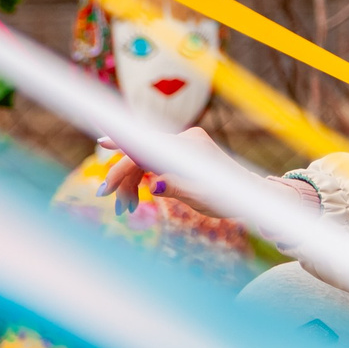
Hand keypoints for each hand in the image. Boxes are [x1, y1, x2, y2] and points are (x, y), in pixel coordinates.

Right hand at [96, 124, 221, 211]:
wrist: (248, 193)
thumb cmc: (228, 197)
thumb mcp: (202, 198)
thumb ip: (177, 189)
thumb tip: (153, 186)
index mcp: (189, 147)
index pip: (148, 147)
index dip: (123, 149)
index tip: (100, 144)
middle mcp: (185, 139)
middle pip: (143, 152)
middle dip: (123, 176)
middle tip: (108, 198)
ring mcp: (184, 145)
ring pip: (146, 159)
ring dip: (132, 181)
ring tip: (125, 208)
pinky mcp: (183, 153)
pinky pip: (154, 161)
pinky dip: (143, 178)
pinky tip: (133, 196)